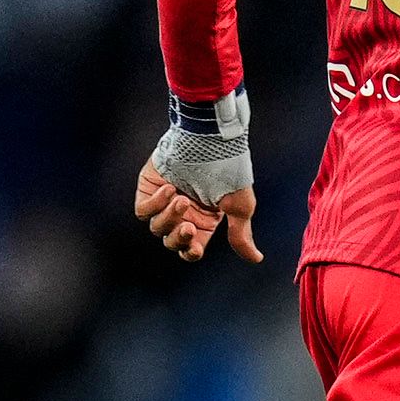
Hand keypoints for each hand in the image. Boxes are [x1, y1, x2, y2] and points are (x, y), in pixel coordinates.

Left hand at [135, 160, 261, 262]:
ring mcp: (165, 200)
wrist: (209, 141)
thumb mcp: (240, 207)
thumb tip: (256, 259)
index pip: (190, 248)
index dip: (190, 251)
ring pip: (157, 227)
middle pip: (171, 241)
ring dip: (170, 217)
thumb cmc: (228, 171)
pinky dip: (154, 204)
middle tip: (189, 227)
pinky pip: (143, 210)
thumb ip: (241, 235)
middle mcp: (184, 211)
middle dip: (179, 237)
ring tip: (182, 199)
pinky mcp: (148, 188)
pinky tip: (169, 189)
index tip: (196, 247)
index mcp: (203, 219)